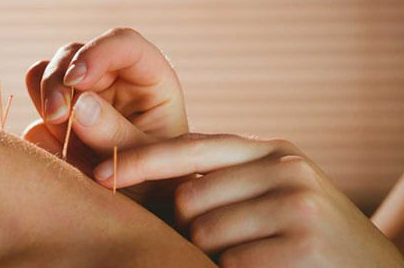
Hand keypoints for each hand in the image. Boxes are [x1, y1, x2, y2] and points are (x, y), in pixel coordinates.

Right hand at [23, 28, 188, 210]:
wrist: (144, 214)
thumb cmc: (162, 183)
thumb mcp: (151, 163)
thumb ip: (117, 134)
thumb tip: (78, 103)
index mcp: (148, 79)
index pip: (124, 43)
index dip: (98, 52)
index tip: (77, 80)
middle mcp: (112, 81)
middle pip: (74, 54)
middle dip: (59, 80)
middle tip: (57, 116)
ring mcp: (81, 99)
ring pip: (46, 74)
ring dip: (45, 98)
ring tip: (58, 132)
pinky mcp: (59, 122)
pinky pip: (35, 116)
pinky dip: (40, 133)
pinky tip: (59, 159)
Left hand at [93, 133, 403, 266]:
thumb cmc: (305, 232)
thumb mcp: (269, 192)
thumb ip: (219, 178)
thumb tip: (137, 166)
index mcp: (271, 151)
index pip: (190, 147)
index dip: (140, 159)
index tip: (100, 172)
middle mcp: (284, 168)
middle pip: (188, 197)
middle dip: (190, 226)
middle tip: (226, 240)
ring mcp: (297, 205)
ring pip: (204, 233)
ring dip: (213, 255)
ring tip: (254, 254)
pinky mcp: (303, 246)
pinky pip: (231, 263)